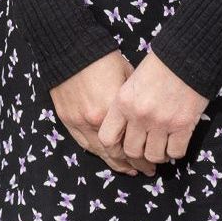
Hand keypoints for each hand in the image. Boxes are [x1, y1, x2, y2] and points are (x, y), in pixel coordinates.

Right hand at [49, 51, 140, 173]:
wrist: (71, 50)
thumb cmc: (103, 60)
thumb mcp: (128, 77)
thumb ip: (133, 102)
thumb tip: (146, 118)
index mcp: (113, 110)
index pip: (131, 143)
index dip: (143, 156)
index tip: (154, 161)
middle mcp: (95, 121)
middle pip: (116, 153)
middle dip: (132, 164)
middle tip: (146, 170)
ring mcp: (78, 122)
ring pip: (99, 152)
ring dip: (115, 163)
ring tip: (129, 169)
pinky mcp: (67, 119)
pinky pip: (84, 144)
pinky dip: (98, 153)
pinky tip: (107, 157)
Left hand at [97, 53, 207, 171]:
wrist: (187, 56)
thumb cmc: (159, 66)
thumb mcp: (132, 81)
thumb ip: (125, 105)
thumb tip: (125, 130)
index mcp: (123, 102)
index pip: (108, 138)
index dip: (114, 149)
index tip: (123, 148)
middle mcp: (139, 115)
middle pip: (131, 151)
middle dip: (138, 156)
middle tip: (145, 152)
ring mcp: (161, 122)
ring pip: (153, 156)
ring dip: (158, 156)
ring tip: (162, 149)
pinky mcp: (183, 125)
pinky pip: (175, 152)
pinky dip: (175, 152)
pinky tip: (175, 144)